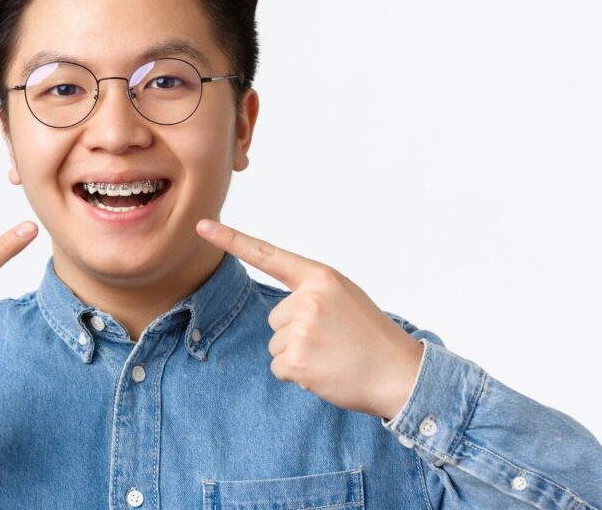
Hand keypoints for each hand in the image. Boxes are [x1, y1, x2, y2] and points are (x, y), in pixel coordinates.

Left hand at [196, 219, 421, 419]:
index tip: (202, 227)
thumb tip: (280, 312)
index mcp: (320, 277)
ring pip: (276, 343)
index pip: (268, 255)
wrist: (399, 373)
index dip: (232, 240)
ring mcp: (301, 329)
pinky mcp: (296, 359)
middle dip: (296, 333)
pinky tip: (325, 372)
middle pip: (275, 317)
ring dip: (298, 354)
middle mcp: (308, 298)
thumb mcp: (345, 297)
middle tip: (333, 341)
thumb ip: (312, 293)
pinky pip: (279, 367)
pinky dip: (298, 375)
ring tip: (332, 355)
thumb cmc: (371, 336)